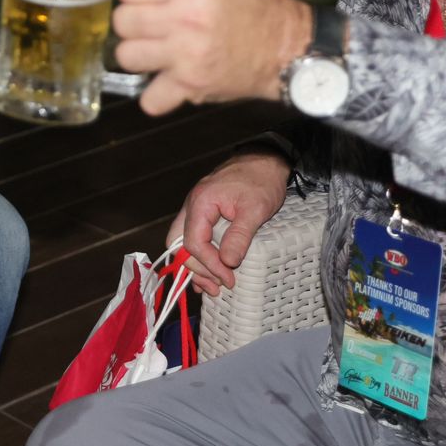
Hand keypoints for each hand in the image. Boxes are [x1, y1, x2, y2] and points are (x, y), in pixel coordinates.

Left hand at [112, 0, 313, 115]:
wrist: (285, 47)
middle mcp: (185, 17)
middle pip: (122, 21)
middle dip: (134, 21)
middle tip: (155, 23)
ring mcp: (187, 55)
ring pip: (126, 57)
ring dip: (140, 54)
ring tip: (160, 49)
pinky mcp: (192, 86)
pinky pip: (150, 99)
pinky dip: (157, 95)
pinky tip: (169, 80)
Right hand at [167, 151, 290, 296]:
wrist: (265, 160)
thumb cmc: (261, 180)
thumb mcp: (255, 209)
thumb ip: (239, 236)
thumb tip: (227, 262)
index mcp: (201, 203)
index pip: (194, 242)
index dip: (209, 265)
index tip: (228, 279)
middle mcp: (192, 206)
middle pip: (179, 244)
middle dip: (196, 268)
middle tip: (218, 284)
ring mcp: (197, 209)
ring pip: (184, 242)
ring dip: (196, 265)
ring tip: (214, 285)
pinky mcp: (206, 213)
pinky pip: (194, 237)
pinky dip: (200, 256)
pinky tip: (211, 270)